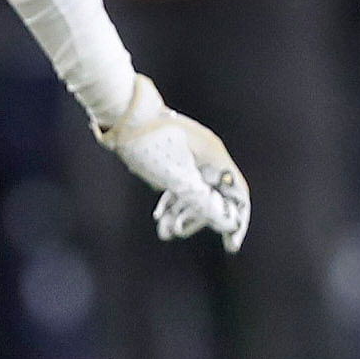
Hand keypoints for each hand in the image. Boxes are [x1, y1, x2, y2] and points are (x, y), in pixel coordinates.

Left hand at [94, 73, 248, 247]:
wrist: (122, 113)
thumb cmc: (150, 145)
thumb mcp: (178, 180)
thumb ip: (203, 204)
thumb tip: (227, 223)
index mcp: (215, 158)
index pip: (237, 195)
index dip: (236, 222)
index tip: (231, 245)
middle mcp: (208, 154)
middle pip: (214, 194)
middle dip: (197, 218)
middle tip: (176, 232)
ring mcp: (191, 152)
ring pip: (194, 189)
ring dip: (180, 212)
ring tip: (164, 230)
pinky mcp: (174, 152)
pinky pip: (180, 180)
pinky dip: (172, 199)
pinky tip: (160, 216)